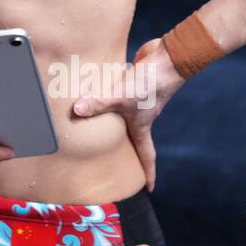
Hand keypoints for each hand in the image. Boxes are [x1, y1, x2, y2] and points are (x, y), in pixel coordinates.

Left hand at [71, 37, 183, 192]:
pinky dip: (107, 92)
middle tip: (112, 157)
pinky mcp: (134, 82)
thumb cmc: (150, 82)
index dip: (148, 173)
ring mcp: (139, 98)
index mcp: (143, 125)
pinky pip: (118, 91)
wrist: (169, 57)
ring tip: (95, 123)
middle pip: (134, 136)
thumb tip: (77, 111)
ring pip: (123, 112)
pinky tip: (92, 88)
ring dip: (112, 117)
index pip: (147, 155)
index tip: (149, 188)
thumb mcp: (122, 96)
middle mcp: (143, 114)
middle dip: (124, 147)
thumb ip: (99, 103)